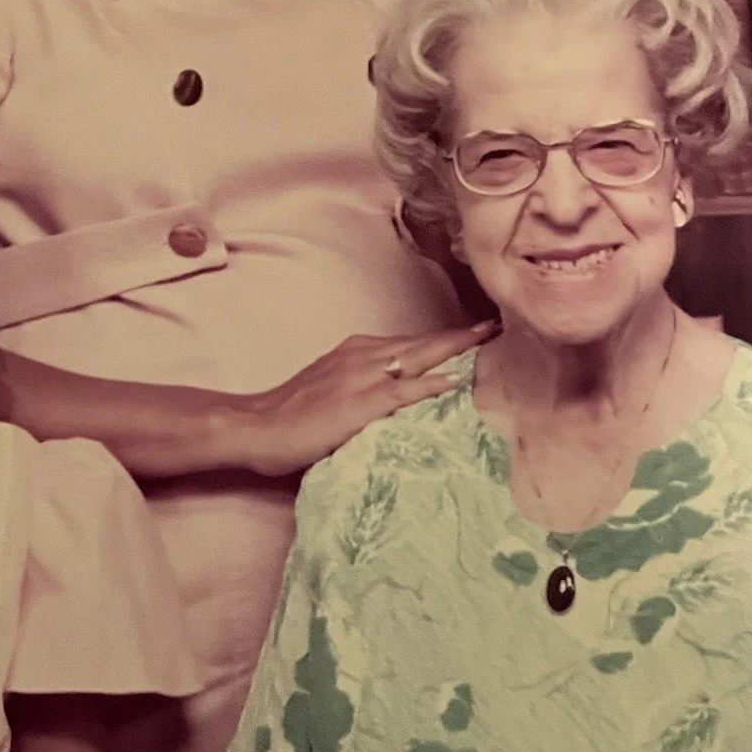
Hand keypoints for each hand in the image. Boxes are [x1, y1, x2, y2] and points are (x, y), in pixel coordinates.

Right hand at [239, 321, 496, 476]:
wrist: (257, 426)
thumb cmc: (291, 415)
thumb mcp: (332, 388)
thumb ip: (364, 386)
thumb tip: (395, 393)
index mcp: (358, 352)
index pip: (411, 342)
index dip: (444, 338)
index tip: (475, 331)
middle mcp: (363, 356)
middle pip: (421, 343)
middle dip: (459, 336)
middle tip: (494, 325)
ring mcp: (361, 377)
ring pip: (417, 357)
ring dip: (453, 349)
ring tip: (485, 341)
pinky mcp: (358, 403)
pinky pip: (401, 391)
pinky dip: (429, 384)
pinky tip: (453, 382)